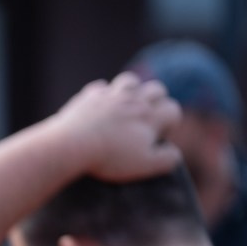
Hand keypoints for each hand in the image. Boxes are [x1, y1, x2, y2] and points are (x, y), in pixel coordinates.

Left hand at [49, 73, 183, 182]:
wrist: (72, 144)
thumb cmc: (110, 156)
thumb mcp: (145, 164)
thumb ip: (167, 159)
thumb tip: (174, 153)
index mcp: (150, 116)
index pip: (173, 109)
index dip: (170, 122)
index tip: (158, 135)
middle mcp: (134, 100)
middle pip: (157, 89)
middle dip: (158, 101)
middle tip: (146, 119)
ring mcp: (110, 95)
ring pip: (130, 80)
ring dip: (133, 89)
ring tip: (126, 105)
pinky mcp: (89, 96)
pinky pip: (100, 87)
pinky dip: (102, 94)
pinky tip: (99, 106)